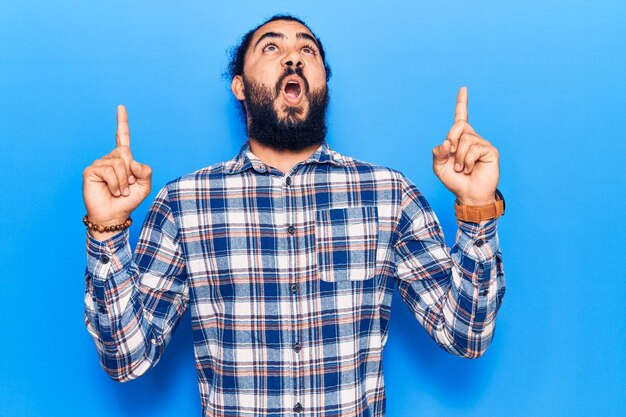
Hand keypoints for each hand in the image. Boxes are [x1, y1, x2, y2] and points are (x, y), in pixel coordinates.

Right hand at [83, 105, 151, 226]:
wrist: (114, 215)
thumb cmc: (128, 201)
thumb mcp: (145, 186)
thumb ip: (146, 172)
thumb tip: (134, 162)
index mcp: (123, 159)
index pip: (122, 137)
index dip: (122, 122)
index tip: (121, 107)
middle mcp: (110, 158)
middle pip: (125, 152)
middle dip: (131, 172)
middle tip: (127, 186)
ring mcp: (99, 164)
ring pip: (119, 163)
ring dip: (124, 181)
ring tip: (120, 192)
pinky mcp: (91, 171)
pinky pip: (109, 171)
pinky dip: (116, 184)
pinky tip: (112, 191)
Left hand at [432, 87, 498, 204]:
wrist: (468, 195)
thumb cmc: (455, 180)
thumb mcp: (438, 167)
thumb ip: (437, 153)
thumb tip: (446, 142)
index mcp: (459, 139)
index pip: (461, 117)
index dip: (462, 103)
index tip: (463, 88)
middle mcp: (472, 138)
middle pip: (458, 126)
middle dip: (451, 140)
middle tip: (451, 155)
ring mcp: (482, 144)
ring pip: (465, 140)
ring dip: (459, 157)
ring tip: (462, 168)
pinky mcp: (490, 151)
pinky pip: (474, 149)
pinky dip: (467, 161)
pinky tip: (470, 169)